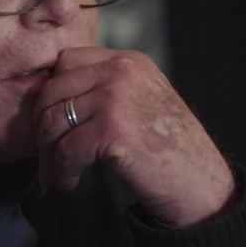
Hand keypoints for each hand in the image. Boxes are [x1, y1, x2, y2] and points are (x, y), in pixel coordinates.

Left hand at [33, 47, 234, 226]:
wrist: (202, 185)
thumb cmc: (171, 151)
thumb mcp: (142, 101)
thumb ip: (107, 89)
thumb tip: (52, 100)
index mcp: (129, 61)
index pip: (67, 61)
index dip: (51, 94)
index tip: (51, 124)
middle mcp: (122, 71)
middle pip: (53, 88)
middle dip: (42, 126)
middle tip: (46, 157)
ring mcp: (117, 97)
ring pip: (54, 120)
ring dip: (49, 154)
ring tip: (56, 175)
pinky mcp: (113, 129)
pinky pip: (66, 149)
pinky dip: (62, 171)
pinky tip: (69, 184)